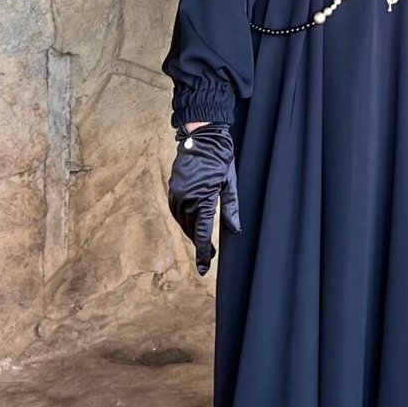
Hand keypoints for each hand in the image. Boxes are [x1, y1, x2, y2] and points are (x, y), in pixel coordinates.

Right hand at [167, 122, 240, 275]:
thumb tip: (235, 230)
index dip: (203, 253)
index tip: (204, 269)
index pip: (201, 234)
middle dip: (198, 243)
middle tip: (208, 254)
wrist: (202, 137)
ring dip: (189, 231)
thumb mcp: (231, 184)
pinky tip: (189, 221)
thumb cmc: (221, 159)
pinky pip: (175, 209)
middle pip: (190, 230)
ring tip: (199, 239)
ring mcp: (177, 192)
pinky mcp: (173, 187)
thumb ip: (231, 208)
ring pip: (181, 221)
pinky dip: (181, 218)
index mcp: (203, 198)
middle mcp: (187, 198)